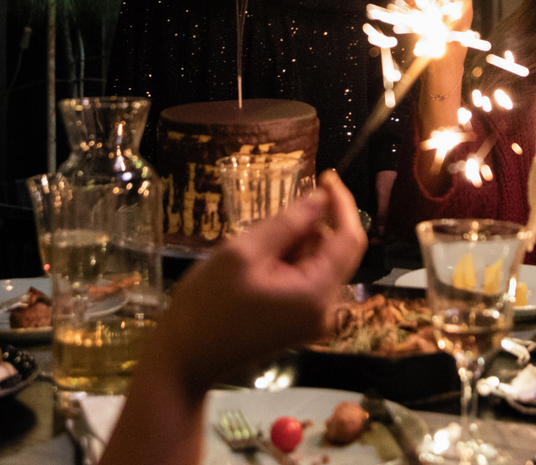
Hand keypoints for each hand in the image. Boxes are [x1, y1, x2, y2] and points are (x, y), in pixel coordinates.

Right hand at [146, 171, 366, 390]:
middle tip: (267, 221)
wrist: (186, 359)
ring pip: (319, 263)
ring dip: (295, 245)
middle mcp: (325, 310)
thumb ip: (287, 224)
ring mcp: (313, 319)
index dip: (342, 204)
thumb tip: (320, 198)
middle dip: (309, 227)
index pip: (349, 239)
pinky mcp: (299, 322)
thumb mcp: (242, 253)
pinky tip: (256, 265)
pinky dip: (289, 262)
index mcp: (316, 294)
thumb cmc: (206, 305)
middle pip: (335, 251)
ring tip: (253, 250)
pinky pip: (306, 280)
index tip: (325, 176)